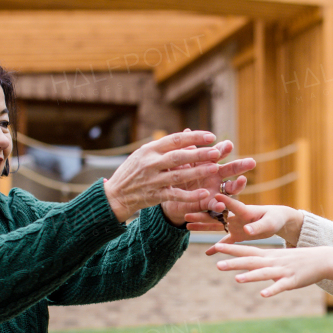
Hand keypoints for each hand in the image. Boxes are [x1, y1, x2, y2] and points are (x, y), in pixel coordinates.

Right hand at [103, 131, 230, 221]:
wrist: (116, 194)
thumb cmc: (133, 171)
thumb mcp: (144, 154)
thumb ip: (164, 147)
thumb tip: (187, 137)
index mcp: (149, 149)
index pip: (175, 139)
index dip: (194, 137)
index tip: (211, 136)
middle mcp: (150, 163)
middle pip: (178, 156)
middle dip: (199, 154)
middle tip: (217, 152)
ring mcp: (152, 180)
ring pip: (179, 175)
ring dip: (197, 171)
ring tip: (214, 168)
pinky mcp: (154, 196)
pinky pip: (175, 195)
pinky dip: (190, 195)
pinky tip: (204, 194)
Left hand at [158, 137, 253, 225]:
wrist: (170, 195)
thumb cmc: (177, 174)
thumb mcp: (180, 161)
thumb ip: (185, 149)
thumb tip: (187, 131)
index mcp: (208, 162)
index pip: (219, 153)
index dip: (224, 149)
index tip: (228, 145)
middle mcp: (216, 175)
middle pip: (231, 169)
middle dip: (241, 165)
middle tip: (251, 162)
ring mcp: (215, 189)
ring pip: (231, 188)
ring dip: (238, 185)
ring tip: (243, 181)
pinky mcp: (209, 204)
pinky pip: (216, 205)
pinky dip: (220, 205)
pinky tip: (222, 205)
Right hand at [183, 195, 304, 249]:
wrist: (277, 220)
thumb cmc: (275, 218)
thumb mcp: (269, 223)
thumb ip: (258, 227)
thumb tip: (247, 230)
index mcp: (244, 210)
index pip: (231, 205)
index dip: (222, 201)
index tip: (210, 196)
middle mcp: (236, 216)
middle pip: (215, 215)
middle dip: (201, 214)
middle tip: (185, 213)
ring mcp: (234, 225)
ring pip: (215, 226)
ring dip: (202, 226)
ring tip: (186, 226)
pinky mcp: (237, 234)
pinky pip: (224, 241)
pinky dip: (217, 247)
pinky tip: (207, 253)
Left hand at [212, 243, 332, 296]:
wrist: (322, 259)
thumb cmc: (298, 260)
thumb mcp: (278, 258)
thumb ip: (263, 262)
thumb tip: (247, 266)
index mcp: (268, 256)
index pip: (247, 250)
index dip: (232, 249)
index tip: (215, 247)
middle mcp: (273, 262)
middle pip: (251, 262)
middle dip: (235, 263)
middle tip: (217, 264)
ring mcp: (282, 271)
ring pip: (264, 273)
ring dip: (251, 276)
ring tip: (237, 279)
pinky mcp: (292, 281)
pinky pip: (281, 286)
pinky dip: (272, 290)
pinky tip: (263, 295)